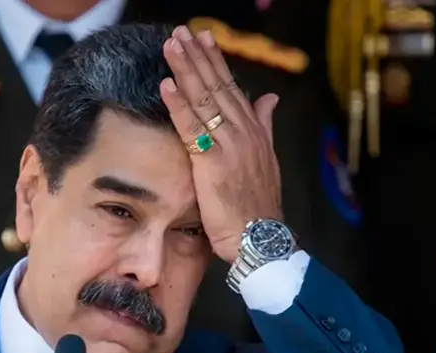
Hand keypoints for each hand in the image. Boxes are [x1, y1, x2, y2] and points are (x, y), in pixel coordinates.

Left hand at [160, 25, 282, 263]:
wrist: (260, 238)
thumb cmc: (258, 206)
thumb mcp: (265, 160)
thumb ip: (264, 125)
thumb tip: (269, 98)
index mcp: (253, 131)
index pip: (231, 88)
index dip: (215, 62)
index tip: (202, 39)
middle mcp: (243, 132)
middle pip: (216, 86)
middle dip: (197, 56)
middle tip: (181, 32)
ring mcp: (229, 146)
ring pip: (204, 99)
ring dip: (185, 70)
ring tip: (171, 45)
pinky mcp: (212, 163)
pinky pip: (192, 127)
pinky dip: (178, 104)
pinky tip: (166, 84)